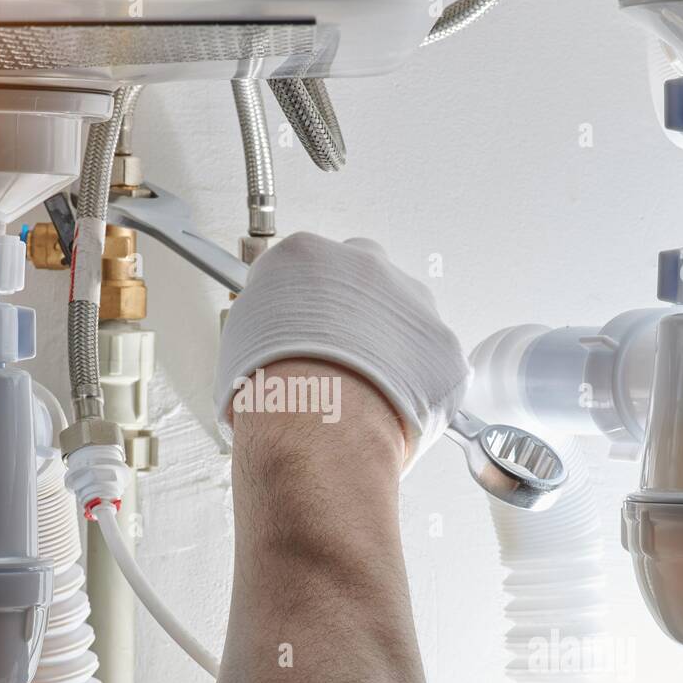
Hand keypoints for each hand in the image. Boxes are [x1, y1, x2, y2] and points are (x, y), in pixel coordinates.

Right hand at [215, 232, 469, 469]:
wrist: (314, 427)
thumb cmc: (272, 390)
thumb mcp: (241, 339)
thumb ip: (268, 317)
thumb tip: (273, 329)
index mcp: (305, 256)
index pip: (310, 267)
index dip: (308, 304)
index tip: (308, 327)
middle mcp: (362, 264)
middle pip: (365, 279)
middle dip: (357, 312)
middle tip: (341, 356)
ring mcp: (409, 299)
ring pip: (404, 317)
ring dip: (390, 345)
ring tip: (366, 388)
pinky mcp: (440, 343)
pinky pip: (430, 359)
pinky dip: (416, 381)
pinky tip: (390, 405)